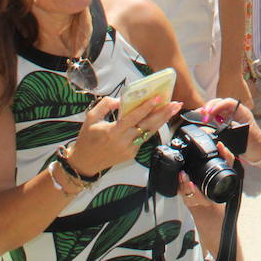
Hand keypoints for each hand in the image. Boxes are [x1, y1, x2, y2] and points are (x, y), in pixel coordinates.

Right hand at [67, 94, 181, 175]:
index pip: (133, 118)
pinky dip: (152, 127)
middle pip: (148, 126)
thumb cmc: (87, 138)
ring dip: (163, 120)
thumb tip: (122, 100)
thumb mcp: (91, 118)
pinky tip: (161, 118)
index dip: (146, 108)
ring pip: (149, 132)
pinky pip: (144, 138)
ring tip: (174, 108)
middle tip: (176, 103)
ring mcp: (129, 149)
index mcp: (113, 132)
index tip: (158, 98)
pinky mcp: (132, 154)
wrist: (84, 163)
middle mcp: (123, 141)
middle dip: (163, 114)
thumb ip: (106, 105)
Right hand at [208, 98, 260, 164]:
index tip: (210, 113)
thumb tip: (219, 128)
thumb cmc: (254, 143)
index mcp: (242, 112)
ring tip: (201, 116)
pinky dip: (209, 116)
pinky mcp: (226, 122)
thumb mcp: (244, 136)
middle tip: (203, 116)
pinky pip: (216, 116)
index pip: (228, 103)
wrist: (258, 150)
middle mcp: (235, 112)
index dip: (218, 106)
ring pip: (217, 108)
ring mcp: (230, 117)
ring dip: (208, 111)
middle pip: (220, 103)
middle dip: (210, 107)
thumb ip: (232, 131)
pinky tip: (204, 119)